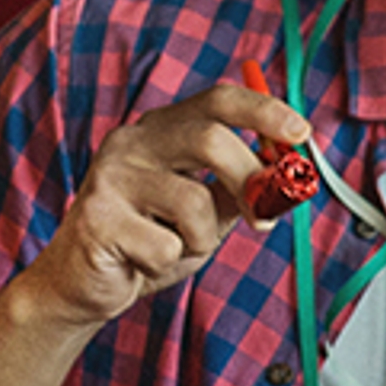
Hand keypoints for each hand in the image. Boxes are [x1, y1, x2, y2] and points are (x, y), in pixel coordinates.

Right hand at [13, 85, 311, 332]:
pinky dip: (169, 263)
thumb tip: (289, 175)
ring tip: (176, 246)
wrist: (84, 283)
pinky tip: (142, 261)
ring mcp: (109, 177)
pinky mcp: (96, 218)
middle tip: (264, 219)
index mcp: (162, 131)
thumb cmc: (152, 240)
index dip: (263, 112)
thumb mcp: (208, 210)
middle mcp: (132, 143)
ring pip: (193, 202)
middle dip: (250, 181)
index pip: (217, 101)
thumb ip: (242, 188)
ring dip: (203, 238)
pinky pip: (166, 246)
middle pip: (210, 139)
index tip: (301, 133)